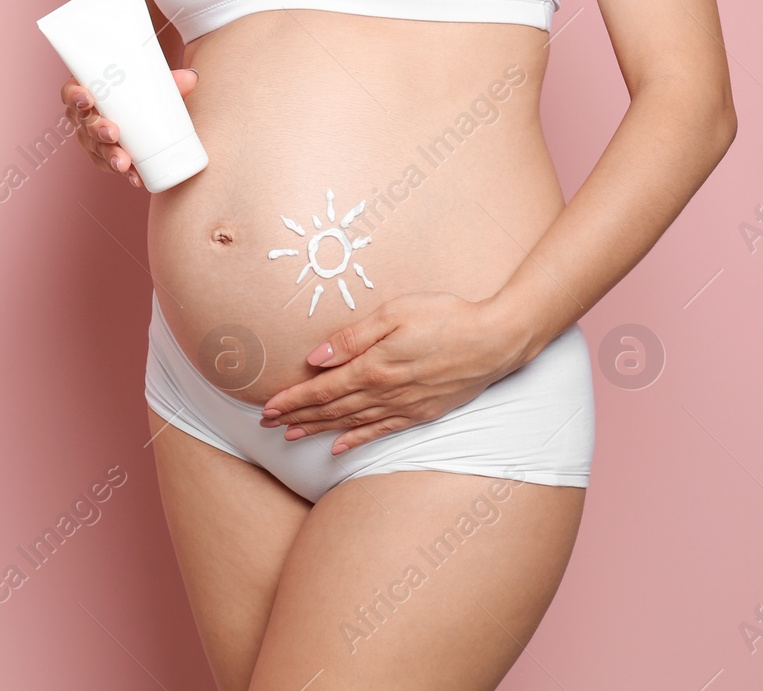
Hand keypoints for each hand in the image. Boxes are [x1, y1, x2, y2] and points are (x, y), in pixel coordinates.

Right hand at [60, 68, 198, 188]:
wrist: (146, 111)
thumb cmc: (139, 92)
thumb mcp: (151, 83)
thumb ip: (170, 81)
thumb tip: (191, 78)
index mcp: (87, 92)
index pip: (71, 93)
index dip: (75, 96)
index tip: (88, 99)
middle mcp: (85, 117)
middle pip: (84, 125)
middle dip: (97, 131)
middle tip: (113, 133)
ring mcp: (92, 140)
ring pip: (95, 149)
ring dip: (109, 156)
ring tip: (124, 162)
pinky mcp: (106, 157)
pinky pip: (110, 165)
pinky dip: (124, 172)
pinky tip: (135, 177)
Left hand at [258, 290, 519, 454]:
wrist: (496, 340)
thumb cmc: (445, 317)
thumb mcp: (394, 314)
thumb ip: (353, 337)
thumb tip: (316, 358)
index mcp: (373, 368)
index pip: (322, 389)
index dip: (293, 400)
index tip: (267, 408)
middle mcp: (385, 393)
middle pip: (331, 410)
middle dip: (296, 417)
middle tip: (267, 426)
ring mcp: (404, 407)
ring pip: (350, 423)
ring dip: (318, 430)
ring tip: (292, 436)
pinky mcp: (421, 413)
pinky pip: (381, 431)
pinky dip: (357, 440)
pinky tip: (339, 447)